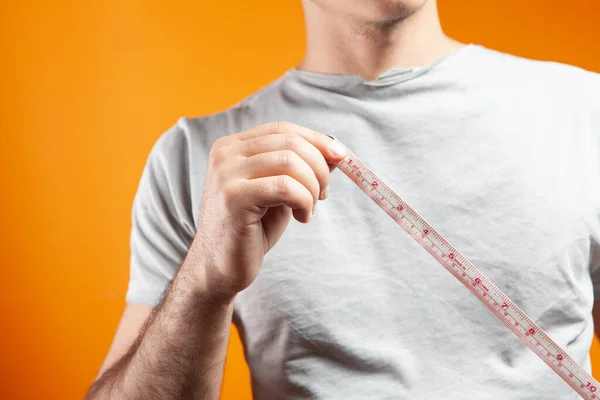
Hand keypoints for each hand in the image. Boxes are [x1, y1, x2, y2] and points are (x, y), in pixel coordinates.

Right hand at [187, 122, 346, 295]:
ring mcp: (226, 174)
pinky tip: (302, 218)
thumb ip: (300, 168)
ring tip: (309, 209)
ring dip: (312, 187)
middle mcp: (225, 154)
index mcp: (233, 146)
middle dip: (319, 167)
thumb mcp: (279, 191)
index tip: (340, 157)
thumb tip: (335, 151)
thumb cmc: (251, 229)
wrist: (220, 268)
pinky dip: (304, 201)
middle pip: (290, 142)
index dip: (316, 140)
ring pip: (290, 162)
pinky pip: (285, 187)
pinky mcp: (233, 197)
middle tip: (323, 194)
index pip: (283, 129)